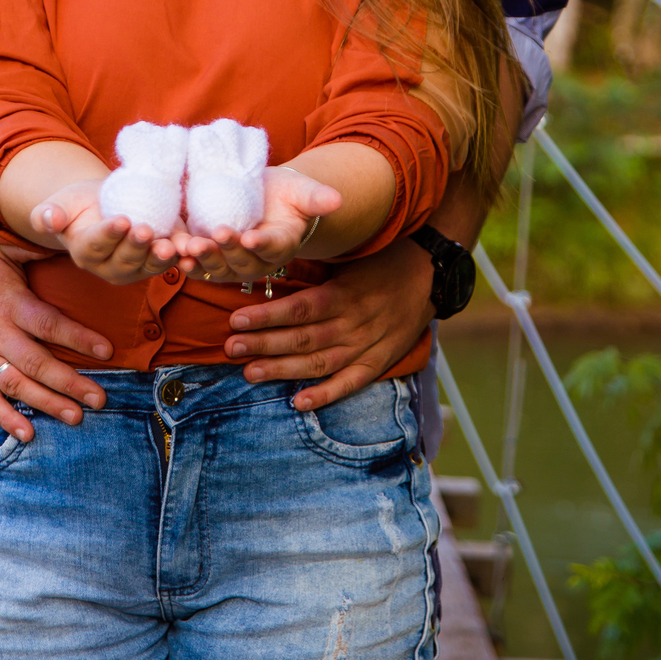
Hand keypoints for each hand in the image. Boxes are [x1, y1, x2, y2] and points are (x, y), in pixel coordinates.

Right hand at [0, 231, 116, 442]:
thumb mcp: (2, 246)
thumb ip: (37, 249)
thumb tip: (71, 240)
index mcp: (10, 302)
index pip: (49, 324)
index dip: (78, 338)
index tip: (107, 351)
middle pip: (38, 362)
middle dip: (71, 383)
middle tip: (101, 399)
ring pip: (15, 384)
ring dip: (46, 403)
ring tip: (76, 417)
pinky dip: (4, 416)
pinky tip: (27, 433)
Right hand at [32, 180, 181, 284]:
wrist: (103, 203)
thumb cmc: (78, 204)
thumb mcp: (59, 203)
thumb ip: (48, 214)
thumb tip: (47, 220)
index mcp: (86, 252)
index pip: (97, 245)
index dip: (109, 234)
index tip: (122, 220)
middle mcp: (111, 267)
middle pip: (125, 259)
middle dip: (137, 247)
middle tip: (147, 230)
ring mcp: (138, 267)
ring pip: (150, 265)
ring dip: (162, 257)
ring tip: (172, 246)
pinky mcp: (159, 259)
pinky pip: (173, 260)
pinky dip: (184, 255)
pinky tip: (193, 249)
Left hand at [178, 167, 341, 284]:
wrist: (263, 198)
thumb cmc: (286, 195)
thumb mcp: (303, 192)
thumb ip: (317, 198)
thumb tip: (338, 199)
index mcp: (280, 245)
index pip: (272, 247)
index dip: (262, 243)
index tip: (252, 237)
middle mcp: (255, 260)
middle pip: (241, 261)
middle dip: (227, 250)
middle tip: (215, 236)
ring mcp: (230, 263)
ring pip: (216, 266)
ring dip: (202, 258)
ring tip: (189, 247)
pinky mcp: (209, 257)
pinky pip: (196, 263)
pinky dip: (184, 259)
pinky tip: (172, 252)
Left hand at [222, 234, 435, 409]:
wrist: (429, 275)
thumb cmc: (380, 260)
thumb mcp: (347, 256)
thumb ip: (313, 266)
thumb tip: (269, 264)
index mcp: (344, 294)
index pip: (300, 309)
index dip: (267, 316)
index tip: (236, 320)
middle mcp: (353, 323)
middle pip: (303, 338)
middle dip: (263, 344)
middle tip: (231, 348)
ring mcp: (366, 346)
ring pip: (319, 363)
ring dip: (283, 370)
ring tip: (250, 373)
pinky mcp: (378, 362)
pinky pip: (350, 383)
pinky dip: (326, 395)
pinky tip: (299, 403)